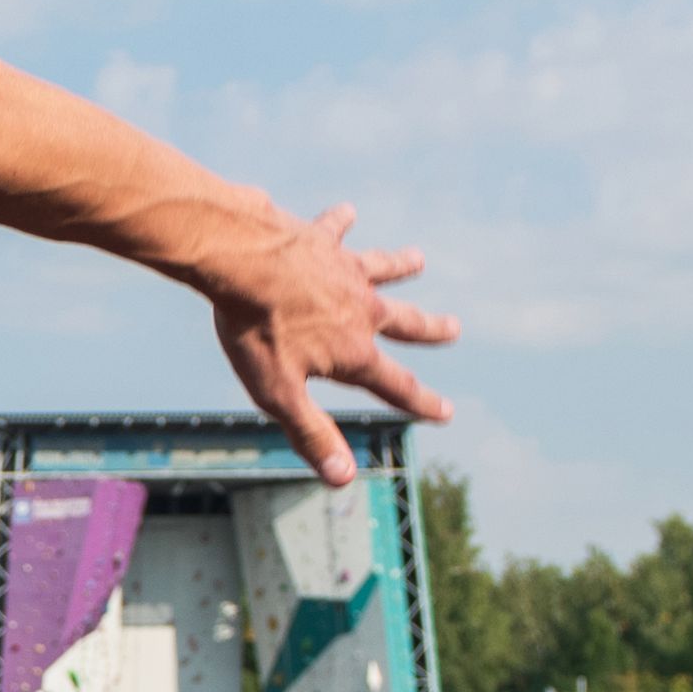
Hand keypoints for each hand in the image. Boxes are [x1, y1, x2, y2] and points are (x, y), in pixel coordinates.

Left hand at [200, 192, 458, 475]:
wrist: (237, 261)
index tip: (447, 411)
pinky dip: (341, 223)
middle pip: (404, 323)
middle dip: (430, 329)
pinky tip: (347, 213)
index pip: (396, 386)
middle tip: (455, 328)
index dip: (422, 403)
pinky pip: (335, 231)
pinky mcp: (319, 240)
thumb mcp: (279, 394)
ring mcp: (343, 271)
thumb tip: (344, 478)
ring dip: (401, 266)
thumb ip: (312, 434)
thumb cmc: (254, 330)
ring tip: (419, 259)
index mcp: (353, 351)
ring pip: (381, 270)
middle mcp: (360, 309)